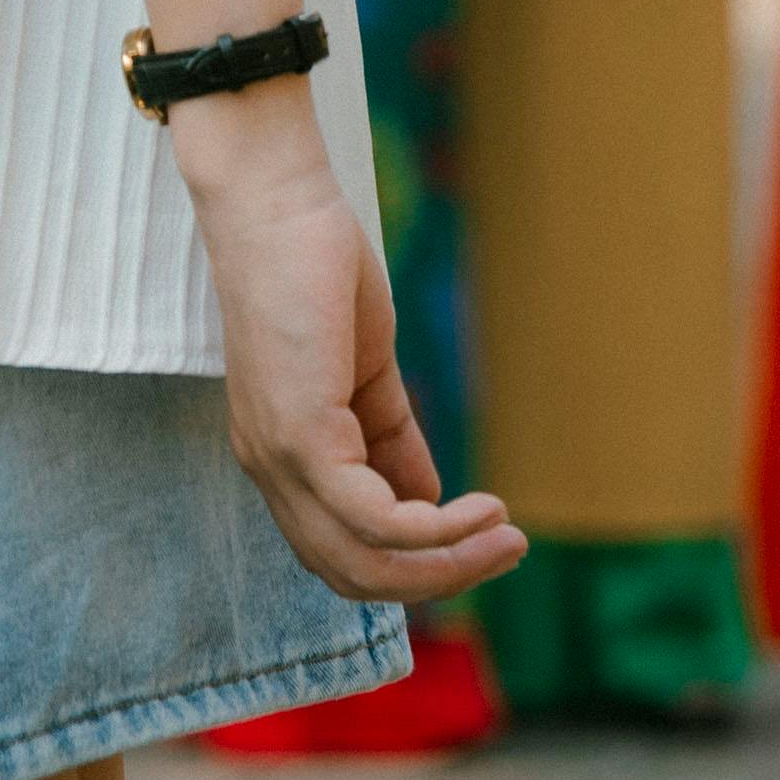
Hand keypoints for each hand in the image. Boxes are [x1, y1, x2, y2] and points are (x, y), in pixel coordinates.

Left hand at [173, 89, 527, 607]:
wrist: (277, 201)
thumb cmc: (315, 270)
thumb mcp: (368, 372)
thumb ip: (394, 439)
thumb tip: (431, 504)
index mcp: (283, 459)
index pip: (342, 552)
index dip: (410, 568)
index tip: (478, 543)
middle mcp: (272, 472)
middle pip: (353, 574)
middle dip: (438, 579)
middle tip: (506, 552)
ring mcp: (280, 459)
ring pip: (363, 562)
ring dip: (446, 563)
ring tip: (505, 537)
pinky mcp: (300, 437)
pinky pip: (373, 520)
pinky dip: (433, 530)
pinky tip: (477, 509)